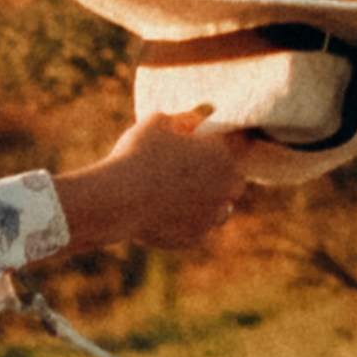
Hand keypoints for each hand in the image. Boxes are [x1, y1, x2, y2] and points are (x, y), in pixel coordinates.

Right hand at [48, 111, 253, 254]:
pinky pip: (199, 228)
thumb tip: (197, 122)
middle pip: (235, 179)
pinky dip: (189, 223)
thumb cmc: (135, 156)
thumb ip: (184, 118)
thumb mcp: (157, 122)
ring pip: (221, 208)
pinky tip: (168, 214)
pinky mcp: (196, 238)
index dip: (224, 141)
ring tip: (182, 197)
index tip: (208, 142)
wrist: (116, 201)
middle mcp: (226, 186)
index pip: (240, 143)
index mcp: (222, 153)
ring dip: (209, 202)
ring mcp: (212, 215)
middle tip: (195, 172)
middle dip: (220, 175)